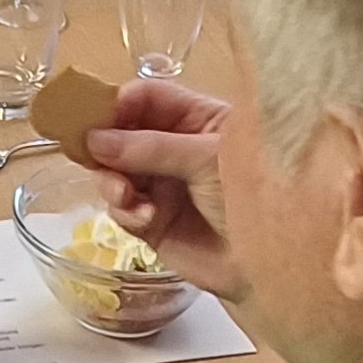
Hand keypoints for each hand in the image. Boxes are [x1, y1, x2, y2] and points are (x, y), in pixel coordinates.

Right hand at [86, 81, 242, 293]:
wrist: (271, 264)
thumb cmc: (252, 195)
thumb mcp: (205, 159)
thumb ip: (151, 147)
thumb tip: (95, 139)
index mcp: (196, 119)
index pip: (148, 98)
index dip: (119, 102)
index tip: (95, 115)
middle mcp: (174, 149)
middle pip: (122, 133)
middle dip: (105, 144)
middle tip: (91, 154)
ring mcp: (162, 186)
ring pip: (114, 172)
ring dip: (111, 180)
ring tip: (125, 193)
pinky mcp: (152, 223)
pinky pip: (122, 209)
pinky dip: (125, 211)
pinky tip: (144, 217)